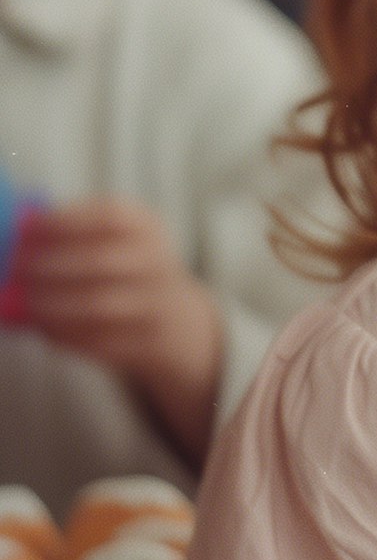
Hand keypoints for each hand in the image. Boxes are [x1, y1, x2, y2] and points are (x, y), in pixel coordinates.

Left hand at [17, 199, 222, 465]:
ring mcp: (157, 306)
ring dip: (53, 305)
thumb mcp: (117, 241)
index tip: (29, 228)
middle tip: (17, 269)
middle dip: (52, 266)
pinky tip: (45, 328)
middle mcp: (158, 263)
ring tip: (27, 303)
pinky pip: (101, 341)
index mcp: (148, 229)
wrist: (175, 320)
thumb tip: (20, 229)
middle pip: (101, 262)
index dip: (66, 221)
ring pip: (98, 306)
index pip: (111, 217)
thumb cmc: (127, 271)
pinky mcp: (149, 343)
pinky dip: (66, 336)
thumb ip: (74, 232)